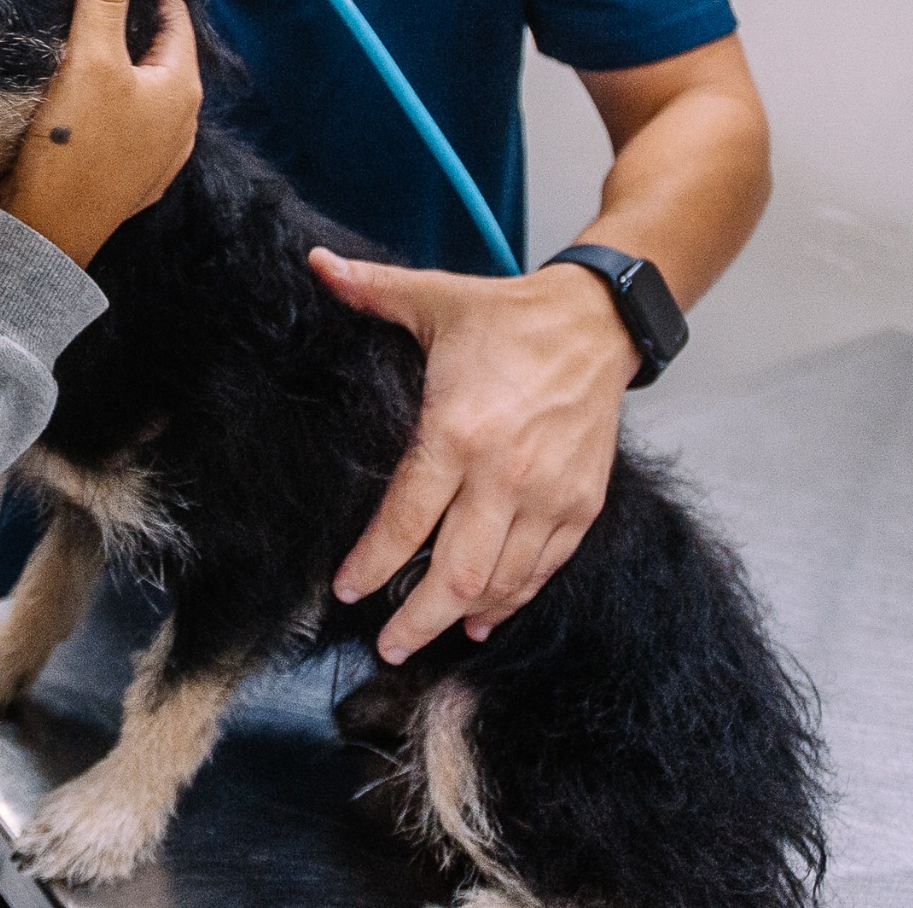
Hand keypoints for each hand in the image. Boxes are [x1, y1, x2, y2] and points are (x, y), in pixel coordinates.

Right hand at [0, 0, 203, 266]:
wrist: (45, 234)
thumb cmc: (73, 146)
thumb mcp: (88, 59)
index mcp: (181, 87)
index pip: (171, 15)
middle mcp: (181, 122)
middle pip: (156, 53)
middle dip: (124, 27)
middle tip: (82, 4)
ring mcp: (158, 156)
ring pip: (140, 91)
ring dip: (115, 69)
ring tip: (73, 50)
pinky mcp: (130, 179)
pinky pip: (125, 126)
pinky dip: (107, 106)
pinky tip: (75, 104)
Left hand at [310, 250, 638, 662]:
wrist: (597, 323)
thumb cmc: (508, 316)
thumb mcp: (434, 298)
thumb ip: (370, 290)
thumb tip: (314, 266)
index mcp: (459, 431)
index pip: (407, 520)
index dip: (372, 564)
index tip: (346, 590)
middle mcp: (506, 474)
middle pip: (456, 573)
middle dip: (414, 619)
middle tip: (385, 645)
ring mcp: (550, 496)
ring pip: (502, 582)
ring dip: (460, 616)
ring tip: (425, 637)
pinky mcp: (582, 505)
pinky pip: (544, 570)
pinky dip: (513, 600)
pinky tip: (484, 617)